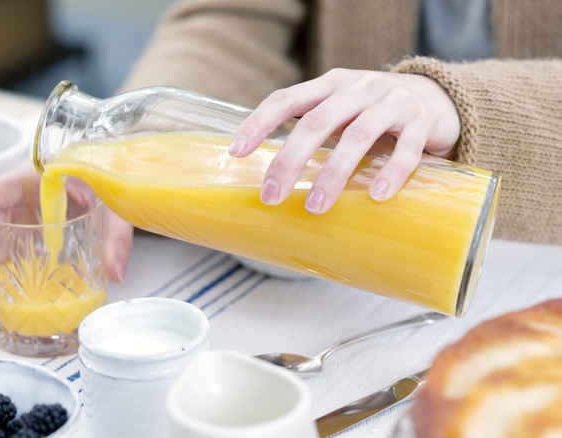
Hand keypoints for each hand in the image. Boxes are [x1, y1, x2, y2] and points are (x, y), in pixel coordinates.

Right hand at [0, 160, 133, 315]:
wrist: (110, 172)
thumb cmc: (104, 175)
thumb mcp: (113, 201)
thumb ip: (116, 233)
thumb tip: (114, 272)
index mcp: (30, 177)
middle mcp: (18, 195)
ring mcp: (22, 214)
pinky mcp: (30, 231)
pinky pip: (9, 251)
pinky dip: (3, 274)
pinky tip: (3, 297)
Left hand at [229, 69, 460, 213]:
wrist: (438, 97)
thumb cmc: (373, 112)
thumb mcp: (340, 110)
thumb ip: (312, 130)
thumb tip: (272, 176)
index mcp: (329, 85)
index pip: (286, 99)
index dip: (258, 123)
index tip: (235, 152)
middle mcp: (358, 88)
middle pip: (317, 123)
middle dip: (290, 162)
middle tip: (271, 196)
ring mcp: (391, 102)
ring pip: (358, 136)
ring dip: (333, 174)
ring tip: (315, 207)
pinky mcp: (422, 121)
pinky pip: (406, 149)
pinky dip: (391, 173)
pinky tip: (376, 196)